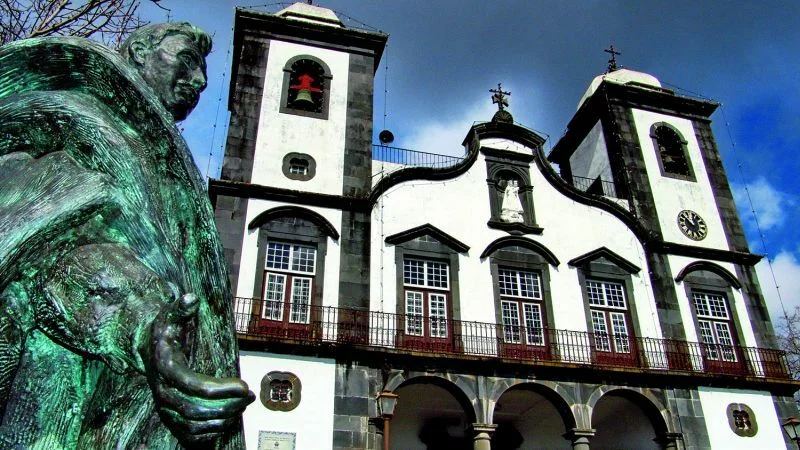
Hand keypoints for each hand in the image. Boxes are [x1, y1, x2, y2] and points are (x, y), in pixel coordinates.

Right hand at [141, 293, 254, 443]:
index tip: (243, 385)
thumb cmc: (164, 332)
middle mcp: (162, 392)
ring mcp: (165, 408)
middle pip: (195, 409)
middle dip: (227, 405)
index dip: (221, 389)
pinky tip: (228, 423)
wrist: (147, 349)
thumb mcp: (170, 315)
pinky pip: (188, 435)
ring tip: (243, 406)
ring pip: (193, 424)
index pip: (193, 385)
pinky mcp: (170, 418)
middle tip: (249, 396)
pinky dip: (209, 434)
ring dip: (222, 419)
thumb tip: (191, 298)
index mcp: (166, 368)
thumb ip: (181, 307)